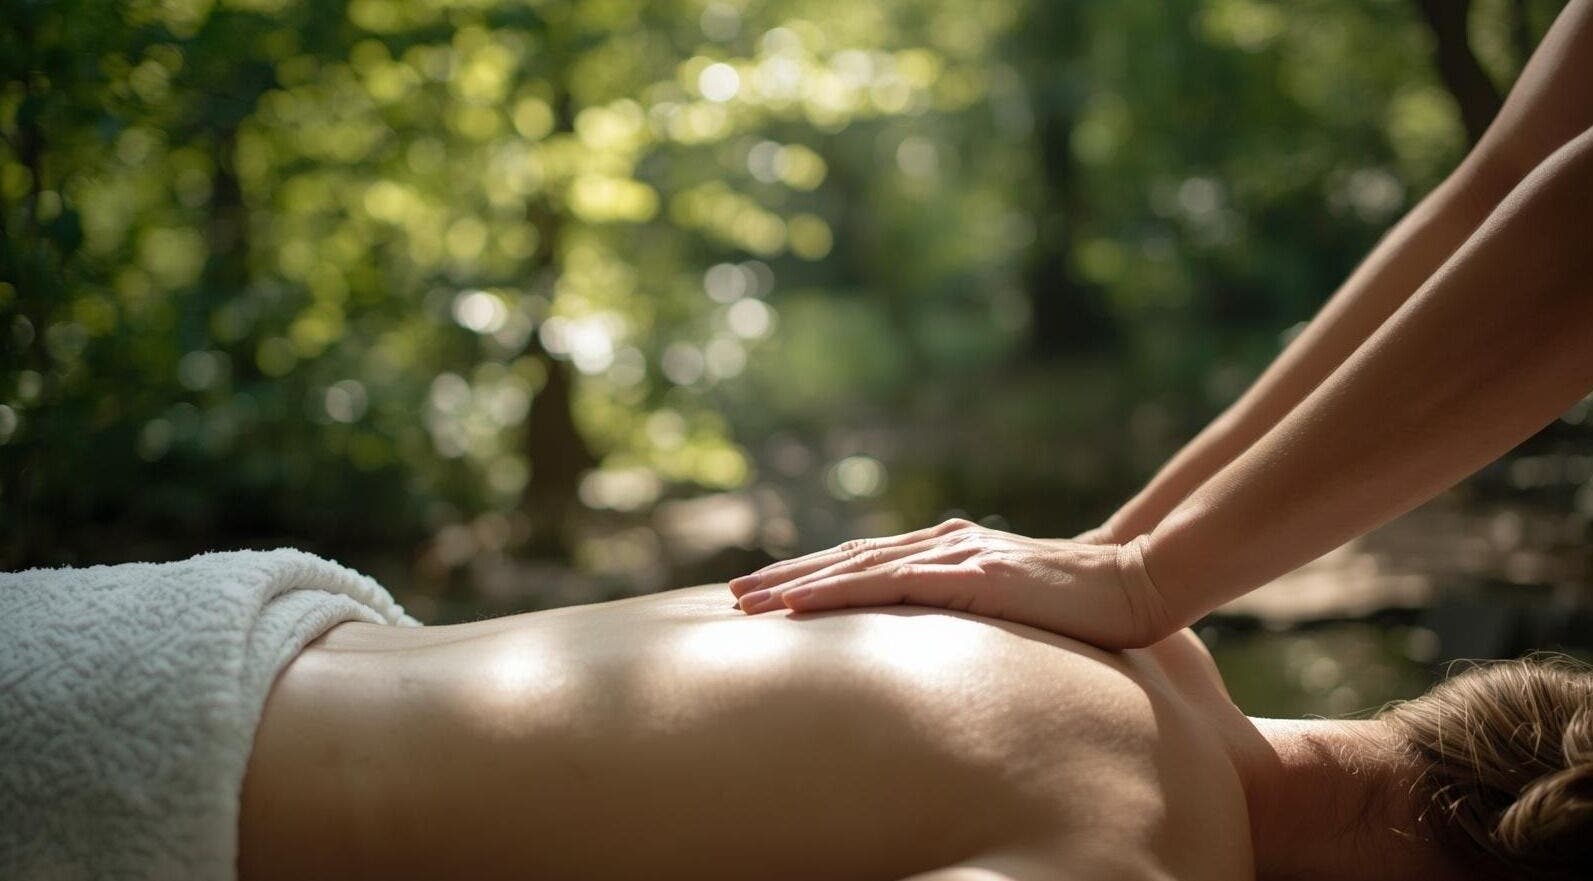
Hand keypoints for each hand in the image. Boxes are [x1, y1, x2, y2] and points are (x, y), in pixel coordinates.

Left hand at [728, 518, 1175, 648]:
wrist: (1135, 584)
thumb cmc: (1076, 604)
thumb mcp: (1006, 605)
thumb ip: (965, 606)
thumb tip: (931, 635)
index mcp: (947, 549)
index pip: (863, 560)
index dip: (810, 574)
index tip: (764, 592)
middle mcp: (943, 544)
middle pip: (847, 558)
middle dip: (787, 576)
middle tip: (732, 595)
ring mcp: (956, 556)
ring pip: (858, 567)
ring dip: (798, 585)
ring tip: (749, 602)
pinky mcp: (974, 577)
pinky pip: (892, 584)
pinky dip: (841, 592)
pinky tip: (805, 604)